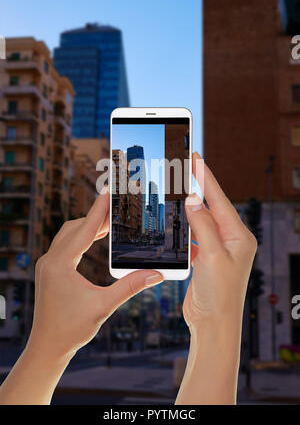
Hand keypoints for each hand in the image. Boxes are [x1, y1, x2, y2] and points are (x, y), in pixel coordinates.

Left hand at [27, 191, 162, 360]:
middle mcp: (50, 260)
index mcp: (60, 264)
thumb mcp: (104, 306)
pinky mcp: (50, 270)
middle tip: (117, 206)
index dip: (99, 210)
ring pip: (68, 234)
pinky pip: (66, 244)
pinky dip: (81, 236)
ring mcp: (48, 264)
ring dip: (88, 226)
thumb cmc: (72, 329)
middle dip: (96, 216)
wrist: (48, 346)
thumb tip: (157, 275)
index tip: (108, 191)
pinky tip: (95, 237)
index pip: (83, 229)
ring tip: (110, 220)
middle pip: (75, 228)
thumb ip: (130, 287)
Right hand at [183, 152, 256, 328]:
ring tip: (177, 189)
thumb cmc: (218, 294)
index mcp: (239, 236)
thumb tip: (192, 199)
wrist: (213, 323)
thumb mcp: (211, 255)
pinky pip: (195, 235)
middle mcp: (231, 239)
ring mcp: (219, 248)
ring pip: (201, 220)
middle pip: (211, 206)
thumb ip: (202, 225)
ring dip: (189, 207)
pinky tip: (176, 220)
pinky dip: (185, 226)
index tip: (195, 158)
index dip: (206, 177)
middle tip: (184, 167)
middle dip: (197, 187)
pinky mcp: (207, 257)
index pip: (219, 199)